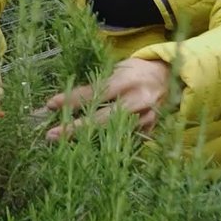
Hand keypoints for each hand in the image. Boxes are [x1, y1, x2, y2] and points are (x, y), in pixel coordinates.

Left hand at [40, 57, 170, 141]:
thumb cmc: (137, 71)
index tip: (50, 106)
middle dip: (74, 129)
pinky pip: (125, 143)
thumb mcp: (118, 69)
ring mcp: (144, 119)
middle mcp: (136, 102)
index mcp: (126, 81)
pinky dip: (106, 147)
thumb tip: (66, 100)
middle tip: (51, 136)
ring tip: (63, 146)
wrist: (170, 78)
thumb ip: (98, 85)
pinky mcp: (149, 131)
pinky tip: (88, 151)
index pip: (93, 93)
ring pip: (112, 135)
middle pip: (101, 120)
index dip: (71, 100)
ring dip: (87, 141)